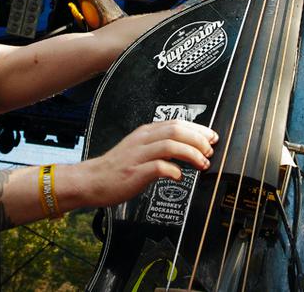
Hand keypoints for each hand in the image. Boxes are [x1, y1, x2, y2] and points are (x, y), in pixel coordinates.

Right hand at [70, 120, 217, 208]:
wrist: (91, 180)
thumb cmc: (118, 167)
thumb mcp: (140, 149)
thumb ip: (160, 145)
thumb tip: (187, 146)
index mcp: (146, 132)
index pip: (177, 123)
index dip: (198, 129)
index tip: (211, 138)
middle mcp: (143, 140)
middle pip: (176, 130)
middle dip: (198, 139)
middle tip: (209, 151)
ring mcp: (138, 155)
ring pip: (170, 145)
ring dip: (191, 154)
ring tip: (202, 164)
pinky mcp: (134, 172)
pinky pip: (158, 167)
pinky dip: (173, 170)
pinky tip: (179, 177)